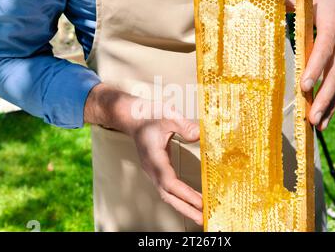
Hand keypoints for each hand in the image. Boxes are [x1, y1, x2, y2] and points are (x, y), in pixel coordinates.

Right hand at [84, 83, 202, 224]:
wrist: (131, 116)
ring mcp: (153, 171)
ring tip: (201, 216)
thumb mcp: (167, 114)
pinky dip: (180, 198)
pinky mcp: (157, 170)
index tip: (201, 202)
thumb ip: (183, 125)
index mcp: (154, 158)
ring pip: (167, 195)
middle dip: (186, 209)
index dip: (185, 194)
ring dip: (184, 207)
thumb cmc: (148, 114)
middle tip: (203, 220)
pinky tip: (193, 202)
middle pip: (168, 196)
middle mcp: (152, 169)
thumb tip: (200, 135)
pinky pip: (169, 189)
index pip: (169, 182)